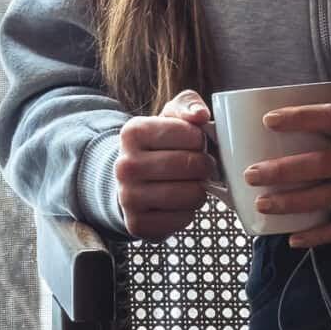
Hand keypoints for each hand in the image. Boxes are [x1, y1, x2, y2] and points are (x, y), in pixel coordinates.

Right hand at [115, 90, 213, 239]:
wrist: (129, 183)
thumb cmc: (158, 147)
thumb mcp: (170, 117)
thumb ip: (189, 105)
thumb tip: (200, 115)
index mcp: (132, 132)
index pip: (191, 134)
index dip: (201, 140)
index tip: (194, 143)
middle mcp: (125, 165)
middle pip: (192, 165)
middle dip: (205, 166)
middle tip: (200, 166)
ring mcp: (128, 197)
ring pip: (191, 194)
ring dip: (200, 190)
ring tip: (191, 184)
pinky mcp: (137, 224)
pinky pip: (183, 219)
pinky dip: (189, 213)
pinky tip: (179, 204)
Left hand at [245, 102, 330, 248]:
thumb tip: (291, 131)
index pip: (330, 117)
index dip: (299, 117)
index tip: (268, 121)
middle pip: (319, 164)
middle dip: (281, 171)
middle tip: (251, 174)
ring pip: (325, 198)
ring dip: (290, 203)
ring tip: (262, 204)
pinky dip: (317, 237)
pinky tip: (293, 239)